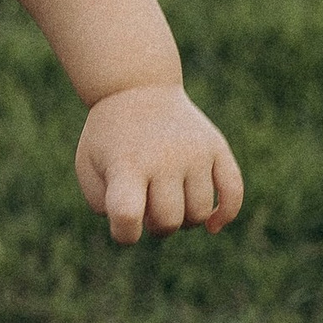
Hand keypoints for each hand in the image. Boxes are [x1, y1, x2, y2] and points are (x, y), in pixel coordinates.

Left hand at [75, 85, 242, 245]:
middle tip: (147, 206)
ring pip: (199, 213)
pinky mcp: (216, 147)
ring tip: (169, 201)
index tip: (123, 224)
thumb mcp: (88, 165)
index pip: (127, 215)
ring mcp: (194, 153)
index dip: (125, 234)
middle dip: (156, 226)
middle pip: (168, 221)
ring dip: (184, 220)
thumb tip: (136, 225)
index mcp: (126, 164)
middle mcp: (163, 159)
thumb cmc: (109, 137)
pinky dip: (226, 213)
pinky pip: (233, 191)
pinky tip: (213, 225)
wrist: (136, 88)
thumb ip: (102, 203)